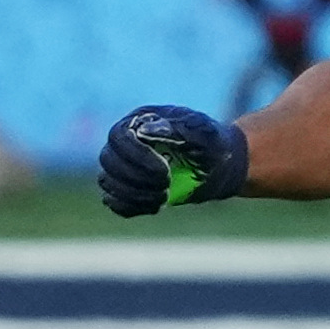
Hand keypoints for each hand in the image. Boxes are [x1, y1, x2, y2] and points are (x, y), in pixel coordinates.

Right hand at [98, 106, 249, 216]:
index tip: (164, 170)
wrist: (222, 166)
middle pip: (107, 159)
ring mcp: (126, 167)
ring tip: (164, 196)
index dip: (135, 156)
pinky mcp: (130, 189)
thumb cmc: (213, 144)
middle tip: (167, 182)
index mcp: (141, 121)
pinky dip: (131, 207)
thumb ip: (175, 129)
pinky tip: (157, 205)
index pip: (118, 137)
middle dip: (135, 177)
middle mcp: (127, 142)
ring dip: (133, 194)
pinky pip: (114, 202)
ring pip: (107, 181)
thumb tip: (143, 130)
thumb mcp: (202, 133)